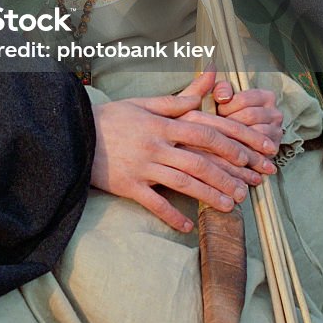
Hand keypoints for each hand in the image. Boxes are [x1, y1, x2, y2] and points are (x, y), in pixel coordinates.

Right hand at [90, 86, 255, 233]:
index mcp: (161, 124)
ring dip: (208, 195)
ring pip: (183, 183)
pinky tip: (188, 226)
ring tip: (228, 207)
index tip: (246, 155)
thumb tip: (200, 97)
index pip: (202, 132)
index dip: (228, 144)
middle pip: (198, 162)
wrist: (75, 134)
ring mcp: (142, 167)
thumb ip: (173, 102)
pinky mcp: (128, 186)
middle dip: (226, 176)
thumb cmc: (111, 118)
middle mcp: (155, 146)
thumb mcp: (141, 104)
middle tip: (246, 188)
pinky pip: (154, 203)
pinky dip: (172, 215)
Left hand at [213, 80, 283, 150]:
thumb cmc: (231, 113)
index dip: (227, 106)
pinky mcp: (273, 148)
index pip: (244, 99)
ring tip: (225, 134)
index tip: (219, 111)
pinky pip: (257, 147)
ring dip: (236, 135)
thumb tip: (223, 97)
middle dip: (231, 121)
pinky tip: (232, 145)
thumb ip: (222, 89)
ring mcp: (277, 132)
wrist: (240, 137)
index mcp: (267, 97)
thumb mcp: (226, 97)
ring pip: (254, 132)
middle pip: (249, 116)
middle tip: (220, 125)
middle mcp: (275, 113)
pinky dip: (242, 147)